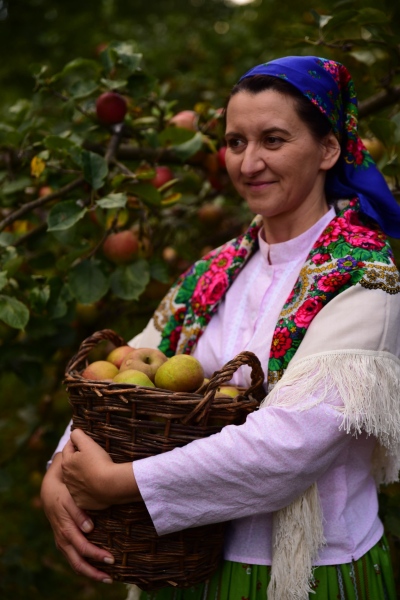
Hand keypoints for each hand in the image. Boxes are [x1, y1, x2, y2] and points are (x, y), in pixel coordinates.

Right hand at [40, 453, 114, 582]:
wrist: (49, 490)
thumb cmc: (64, 492)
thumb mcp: (70, 498)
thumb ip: (79, 513)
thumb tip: (89, 528)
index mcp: (66, 530)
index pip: (83, 549)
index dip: (97, 555)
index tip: (111, 559)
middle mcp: (63, 540)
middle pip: (78, 564)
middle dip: (94, 573)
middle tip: (110, 578)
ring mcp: (62, 543)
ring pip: (75, 564)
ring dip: (90, 572)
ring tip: (106, 577)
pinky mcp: (64, 542)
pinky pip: (74, 558)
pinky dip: (85, 565)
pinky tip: (96, 567)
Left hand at [61, 429, 113, 509]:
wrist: (111, 485)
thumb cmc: (99, 462)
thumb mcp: (88, 443)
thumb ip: (77, 435)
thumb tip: (74, 432)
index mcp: (66, 463)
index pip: (68, 448)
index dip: (77, 443)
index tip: (87, 442)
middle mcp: (66, 478)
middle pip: (71, 464)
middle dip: (79, 460)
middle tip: (93, 457)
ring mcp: (73, 491)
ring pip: (76, 479)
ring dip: (83, 475)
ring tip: (97, 471)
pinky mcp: (81, 501)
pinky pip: (83, 493)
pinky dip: (88, 489)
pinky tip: (97, 485)